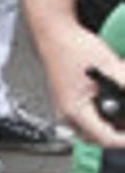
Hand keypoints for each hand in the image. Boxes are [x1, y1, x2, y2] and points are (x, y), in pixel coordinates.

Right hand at [37, 19, 124, 146]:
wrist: (55, 34)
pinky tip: (112, 105)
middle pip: (98, 138)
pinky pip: (88, 120)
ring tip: (122, 116)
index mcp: (74, 110)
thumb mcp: (109, 66)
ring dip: (111, 126)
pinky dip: (102, 116)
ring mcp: (67, 110)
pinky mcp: (69, 103)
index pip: (105, 138)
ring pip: (93, 131)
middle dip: (119, 134)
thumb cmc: (72, 47)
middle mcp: (67, 115)